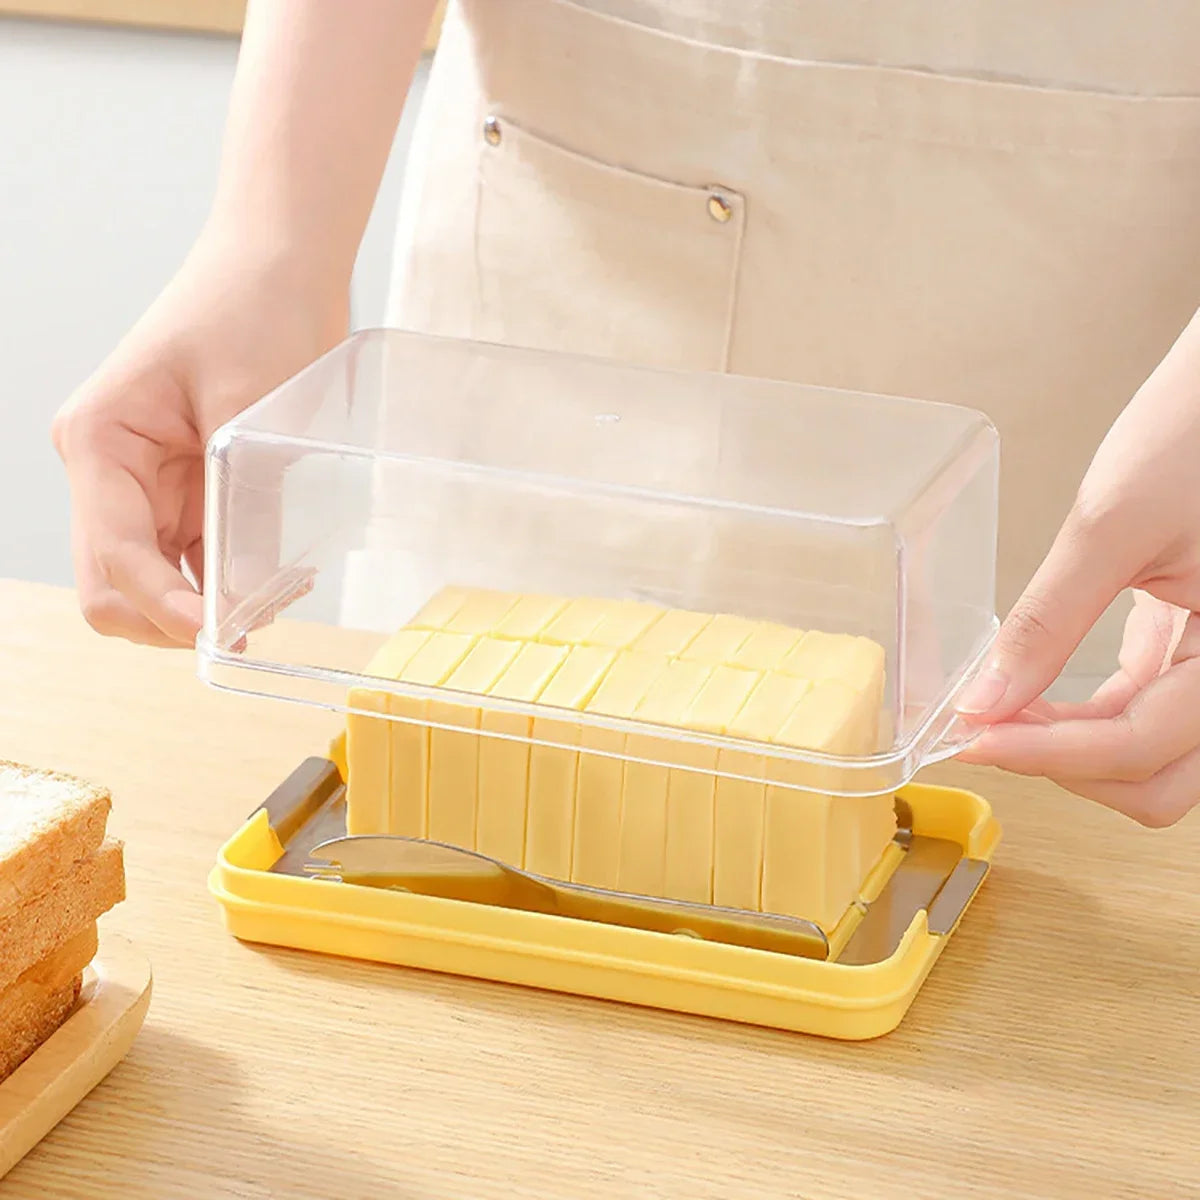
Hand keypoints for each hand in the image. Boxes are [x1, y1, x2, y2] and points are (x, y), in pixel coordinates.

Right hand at [52, 231, 347, 647]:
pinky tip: (273, 578)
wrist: (279, 265)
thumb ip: (242, 503)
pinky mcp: (184, 492)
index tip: (220, 633)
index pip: (117, 558)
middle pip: (117, 588)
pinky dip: (225, 581)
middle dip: (175, 619)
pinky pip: (194, 561)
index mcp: (99, 443)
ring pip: (156, 583)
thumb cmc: (255, 309)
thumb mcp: (250, 406)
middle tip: (249, 625)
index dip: (165, 607)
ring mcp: (143, 487)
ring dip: (205, 605)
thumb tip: (247, 596)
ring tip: (275, 596)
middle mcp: (108, 472)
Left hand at [955, 310, 1199, 827]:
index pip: (1138, 747)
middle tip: (986, 732)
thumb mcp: (1114, 524)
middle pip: (1153, 778)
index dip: (1046, 753)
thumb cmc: (1197, 432)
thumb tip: (984, 699)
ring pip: (1148, 755)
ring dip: (1071, 748)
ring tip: (1000, 711)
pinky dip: (1085, 715)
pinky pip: (1144, 710)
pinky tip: (1031, 690)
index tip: (971, 737)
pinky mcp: (1191, 644)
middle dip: (1066, 766)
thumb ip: (1049, 620)